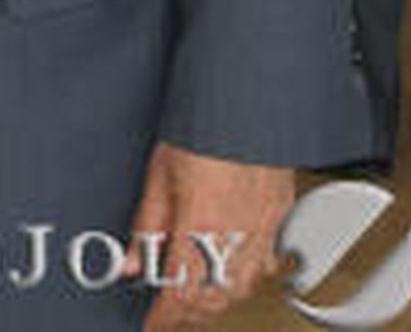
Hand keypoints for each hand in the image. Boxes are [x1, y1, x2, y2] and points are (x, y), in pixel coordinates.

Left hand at [127, 142, 291, 327]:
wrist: (244, 101)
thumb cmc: (199, 128)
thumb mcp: (158, 174)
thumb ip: (146, 224)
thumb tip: (131, 263)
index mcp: (199, 225)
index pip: (179, 293)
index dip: (164, 318)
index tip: (152, 327)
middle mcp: (235, 235)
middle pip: (213, 299)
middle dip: (188, 315)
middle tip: (168, 316)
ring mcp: (263, 229)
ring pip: (242, 289)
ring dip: (216, 302)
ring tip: (194, 302)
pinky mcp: (280, 218)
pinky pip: (266, 266)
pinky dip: (246, 280)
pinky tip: (232, 276)